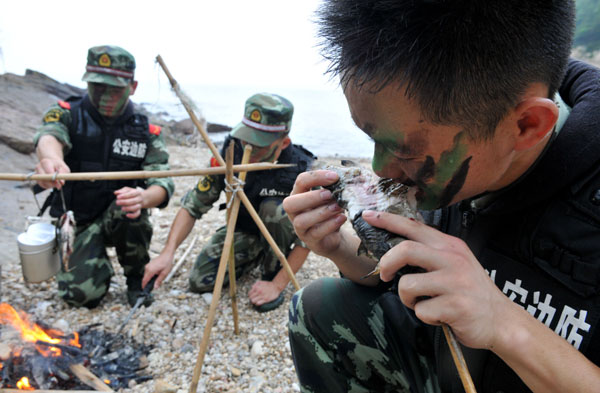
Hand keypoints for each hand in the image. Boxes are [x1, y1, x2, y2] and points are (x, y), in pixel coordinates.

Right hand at [35, 158, 69, 188]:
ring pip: (43, 182)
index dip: (53, 178)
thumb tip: (61, 183)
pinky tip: (53, 183)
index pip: (48, 172)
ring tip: (57, 183)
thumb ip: (63, 174)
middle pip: (43, 178)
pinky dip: (49, 186)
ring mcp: (36, 173)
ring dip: (51, 185)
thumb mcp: (64, 168)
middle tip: (59, 185)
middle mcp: (39, 167)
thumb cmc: (59, 166)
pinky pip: (42, 185)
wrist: (52, 163)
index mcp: (45, 162)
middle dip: (52, 183)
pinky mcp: (36, 178)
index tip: (58, 181)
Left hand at [114, 187, 144, 218]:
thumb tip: (115, 193)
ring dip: (128, 208)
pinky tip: (127, 215)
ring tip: (122, 208)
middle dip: (125, 202)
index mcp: (137, 192)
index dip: (124, 196)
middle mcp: (139, 199)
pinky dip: (133, 215)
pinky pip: (137, 214)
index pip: (131, 194)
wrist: (142, 198)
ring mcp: (139, 205)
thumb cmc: (132, 193)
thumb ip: (121, 191)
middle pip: (133, 201)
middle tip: (117, 202)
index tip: (117, 197)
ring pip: (136, 208)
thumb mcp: (127, 190)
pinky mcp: (138, 210)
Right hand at [142, 252, 173, 288]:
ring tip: (156, 280)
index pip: (144, 280)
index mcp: (150, 270)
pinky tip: (156, 275)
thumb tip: (155, 287)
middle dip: (147, 283)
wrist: (167, 254)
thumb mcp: (164, 273)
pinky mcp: (149, 265)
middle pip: (144, 278)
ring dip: (149, 279)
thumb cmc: (166, 262)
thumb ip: (159, 280)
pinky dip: (150, 275)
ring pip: (146, 275)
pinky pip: (147, 272)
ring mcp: (147, 266)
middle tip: (153, 286)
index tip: (144, 290)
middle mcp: (147, 268)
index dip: (144, 286)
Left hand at [249, 280, 281, 305]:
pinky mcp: (266, 300)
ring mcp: (262, 296)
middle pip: (250, 298)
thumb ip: (255, 284)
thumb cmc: (268, 284)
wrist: (276, 286)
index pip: (249, 294)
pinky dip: (257, 303)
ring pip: (253, 301)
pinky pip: (258, 303)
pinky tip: (259, 302)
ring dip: (254, 301)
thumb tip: (252, 287)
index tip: (252, 296)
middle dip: (252, 298)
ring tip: (256, 300)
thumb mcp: (261, 282)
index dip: (250, 295)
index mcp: (257, 287)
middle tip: (254, 298)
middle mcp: (259, 292)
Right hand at [282, 170, 346, 257]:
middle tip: (330, 194)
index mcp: (298, 195)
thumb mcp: (330, 198)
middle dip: (311, 197)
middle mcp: (294, 212)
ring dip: (322, 212)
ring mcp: (299, 229)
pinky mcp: (310, 241)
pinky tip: (342, 218)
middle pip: (290, 203)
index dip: (316, 177)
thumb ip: (332, 187)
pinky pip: (316, 233)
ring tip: (339, 206)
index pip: (300, 181)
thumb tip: (343, 177)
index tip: (335, 177)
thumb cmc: (329, 211)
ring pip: (301, 221)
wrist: (333, 236)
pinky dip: (330, 224)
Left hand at [363, 210, 515, 349]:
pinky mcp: (456, 306)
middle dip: (387, 263)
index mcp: (450, 246)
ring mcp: (455, 282)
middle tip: (386, 275)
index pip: (413, 226)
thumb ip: (431, 253)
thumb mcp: (456, 263)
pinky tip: (440, 316)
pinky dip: (425, 317)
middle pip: (405, 250)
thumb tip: (395, 248)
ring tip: (423, 303)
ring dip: (408, 299)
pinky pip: (421, 310)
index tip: (368, 215)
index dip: (388, 220)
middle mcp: (453, 259)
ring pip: (407, 285)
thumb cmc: (471, 292)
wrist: (502, 321)